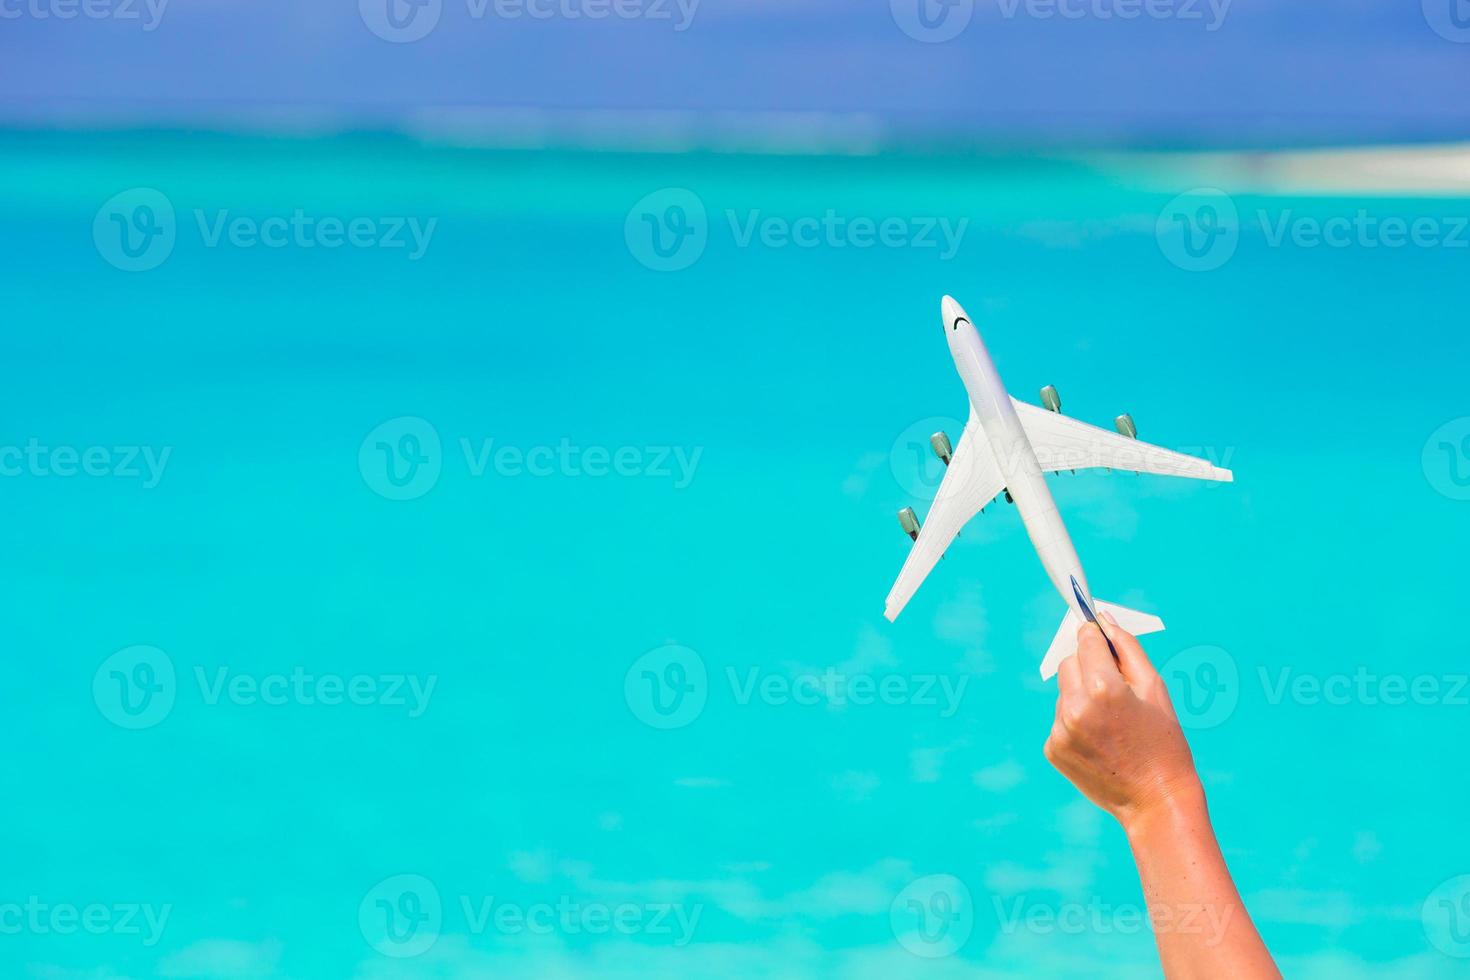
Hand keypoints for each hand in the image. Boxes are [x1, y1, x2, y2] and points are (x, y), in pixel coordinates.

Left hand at [1043, 613, 1202, 829]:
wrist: (1156, 800)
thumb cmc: (1163, 742)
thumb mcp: (1154, 688)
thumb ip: (1126, 647)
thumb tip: (1102, 618)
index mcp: (1103, 688)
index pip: (1086, 641)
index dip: (1095, 636)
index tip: (1098, 632)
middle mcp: (1075, 707)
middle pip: (1070, 663)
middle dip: (1089, 667)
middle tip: (1114, 688)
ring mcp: (1060, 730)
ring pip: (1064, 692)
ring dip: (1082, 696)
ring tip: (1111, 722)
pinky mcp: (1053, 749)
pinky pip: (1060, 719)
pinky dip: (1076, 722)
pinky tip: (1100, 740)